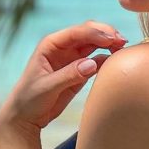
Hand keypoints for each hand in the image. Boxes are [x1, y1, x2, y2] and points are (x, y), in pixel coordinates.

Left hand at [0, 21, 127, 132]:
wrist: (25, 117)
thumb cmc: (29, 99)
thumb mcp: (47, 87)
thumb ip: (69, 75)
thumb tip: (92, 64)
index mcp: (51, 45)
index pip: (76, 32)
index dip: (95, 32)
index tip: (112, 38)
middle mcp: (63, 47)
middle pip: (88, 33)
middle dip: (105, 34)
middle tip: (122, 41)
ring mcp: (72, 58)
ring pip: (95, 44)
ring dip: (109, 44)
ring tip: (123, 48)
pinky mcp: (79, 71)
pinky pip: (96, 60)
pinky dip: (107, 58)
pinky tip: (116, 60)